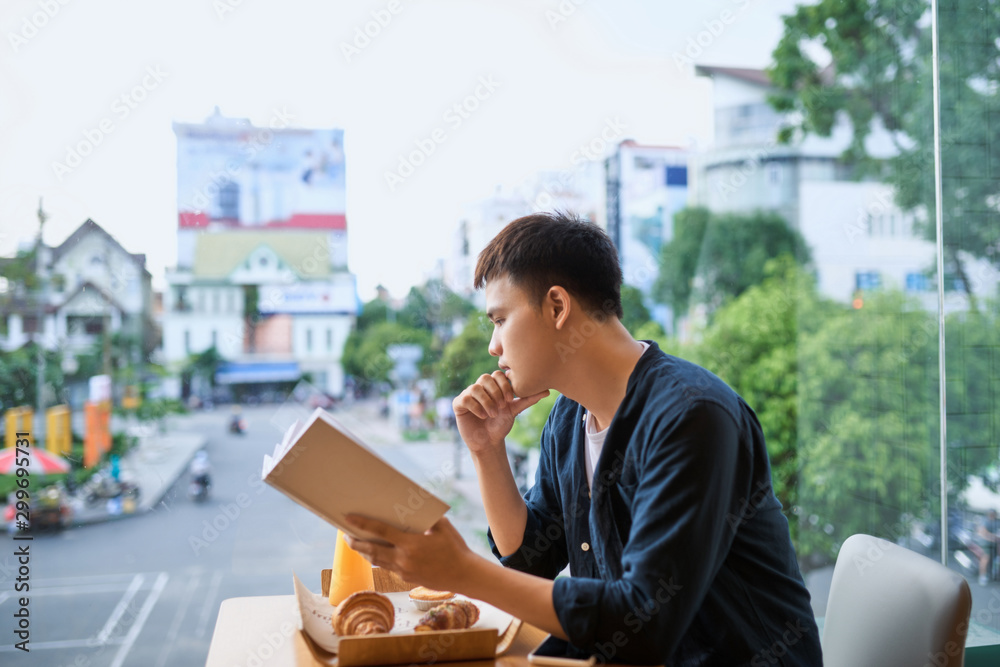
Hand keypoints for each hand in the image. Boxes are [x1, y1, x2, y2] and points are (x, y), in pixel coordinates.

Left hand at [344, 515, 475, 591]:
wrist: (464, 575)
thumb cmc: (455, 548)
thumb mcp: (443, 527)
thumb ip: (427, 517)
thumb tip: (416, 505)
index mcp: (411, 544)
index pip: (381, 532)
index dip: (363, 524)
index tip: (348, 519)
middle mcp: (404, 559)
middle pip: (371, 551)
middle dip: (356, 543)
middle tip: (345, 536)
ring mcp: (404, 571)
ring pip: (377, 561)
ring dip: (365, 552)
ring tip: (357, 543)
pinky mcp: (407, 579)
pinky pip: (388, 567)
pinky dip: (379, 559)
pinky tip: (377, 553)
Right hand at [452, 371, 548, 454]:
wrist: (489, 442)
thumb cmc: (501, 424)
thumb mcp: (515, 410)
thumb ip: (528, 399)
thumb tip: (547, 390)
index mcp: (492, 386)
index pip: (497, 374)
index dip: (504, 385)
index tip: (511, 399)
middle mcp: (479, 388)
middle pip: (485, 378)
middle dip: (495, 392)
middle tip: (502, 406)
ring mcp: (468, 395)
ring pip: (475, 388)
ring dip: (486, 401)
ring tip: (493, 414)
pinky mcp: (459, 405)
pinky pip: (465, 399)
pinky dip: (476, 407)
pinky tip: (483, 416)